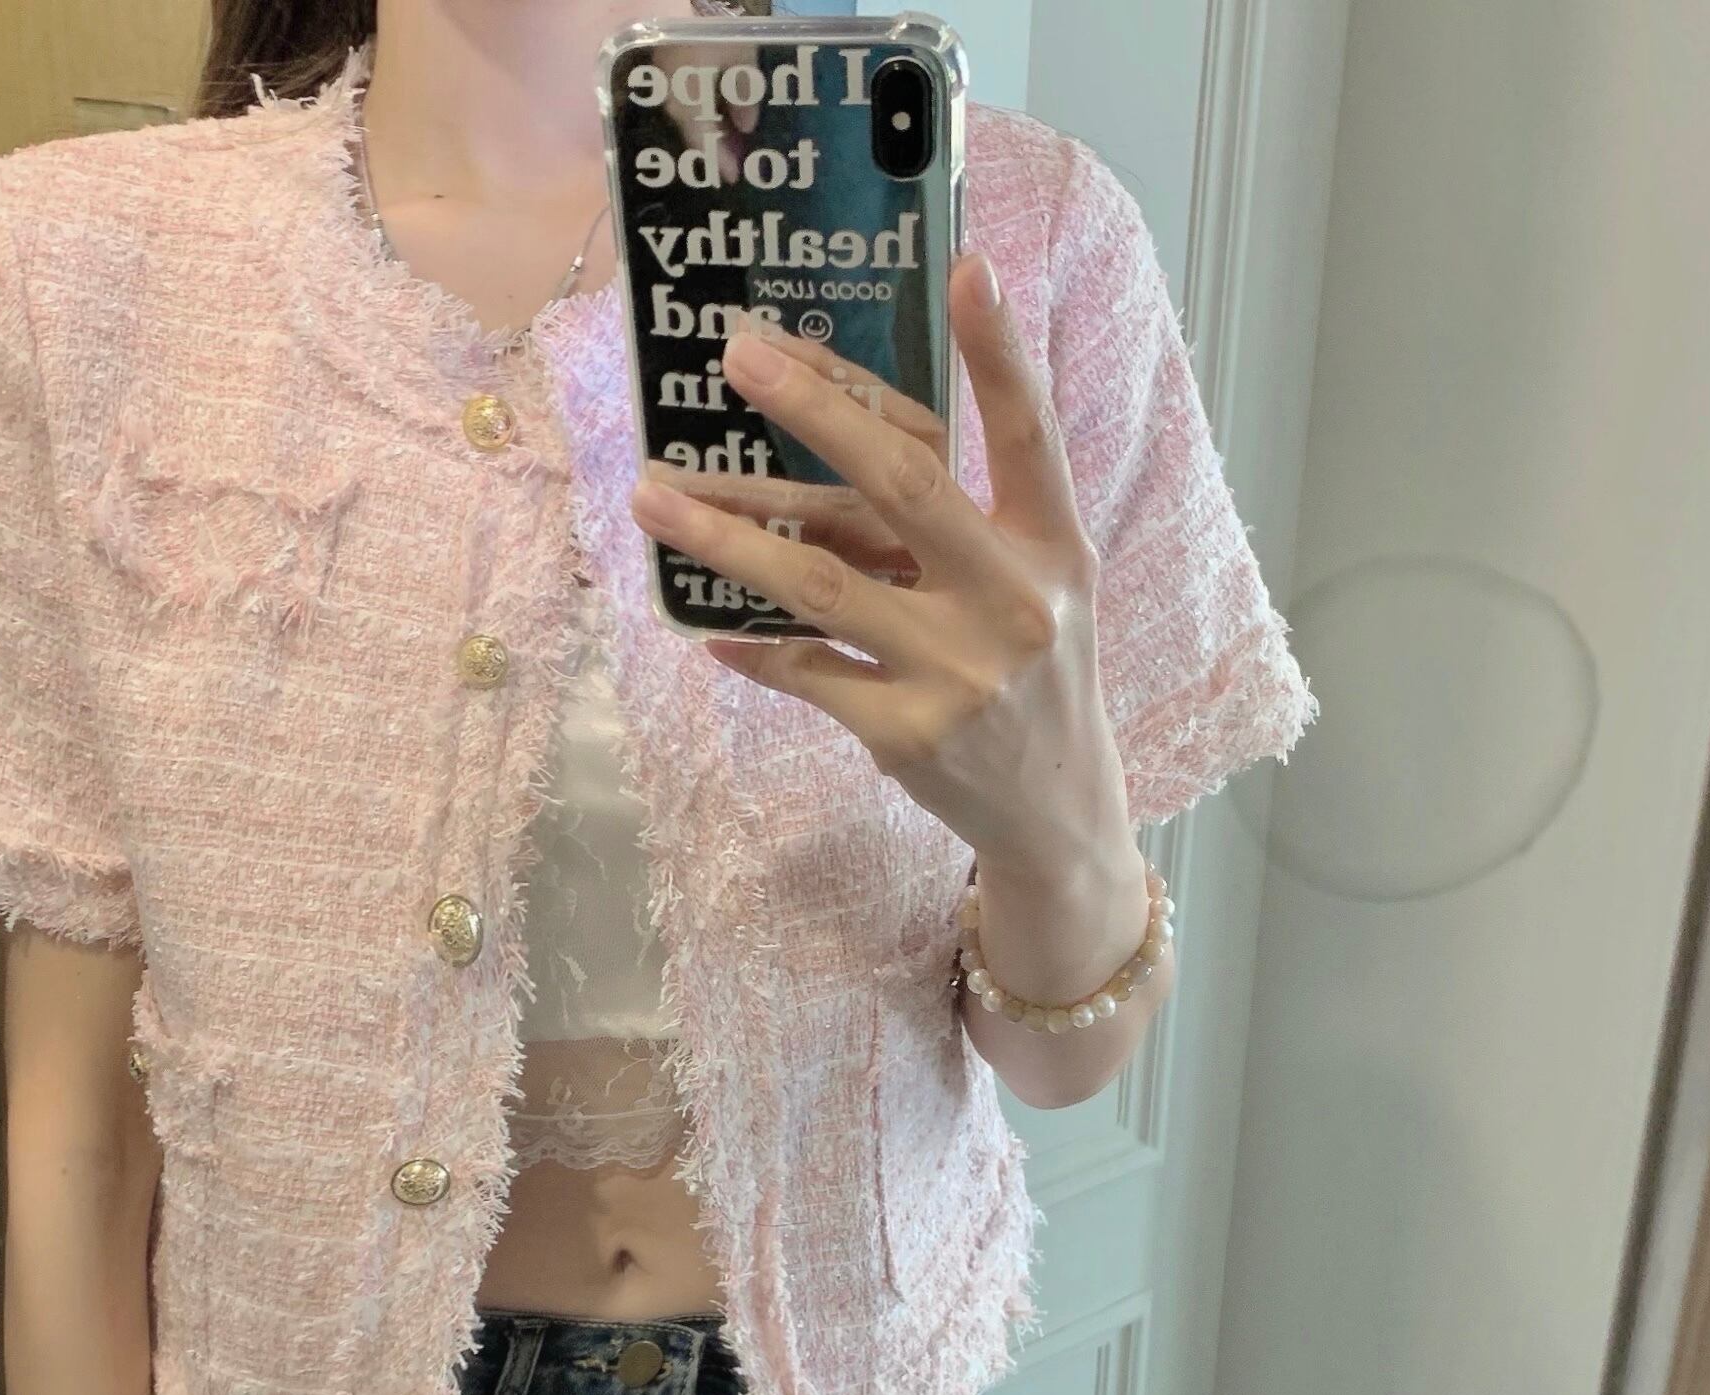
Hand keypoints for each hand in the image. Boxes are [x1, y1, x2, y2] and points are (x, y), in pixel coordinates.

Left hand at [627, 252, 1131, 867]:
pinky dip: (753, 647)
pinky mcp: (907, 734)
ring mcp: (957, 672)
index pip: (1028, 435)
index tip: (967, 267)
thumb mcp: (1040, 587)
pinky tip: (706, 630)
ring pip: (822, 584)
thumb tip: (857, 431)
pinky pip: (807, 671)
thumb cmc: (1034, 676)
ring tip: (652, 494)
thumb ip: (971, 518)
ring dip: (726, 534)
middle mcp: (1011, 602)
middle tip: (739, 355)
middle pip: (901, 488)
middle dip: (815, 412)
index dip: (999, 354)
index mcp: (1052, 549)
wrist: (1057, 811)